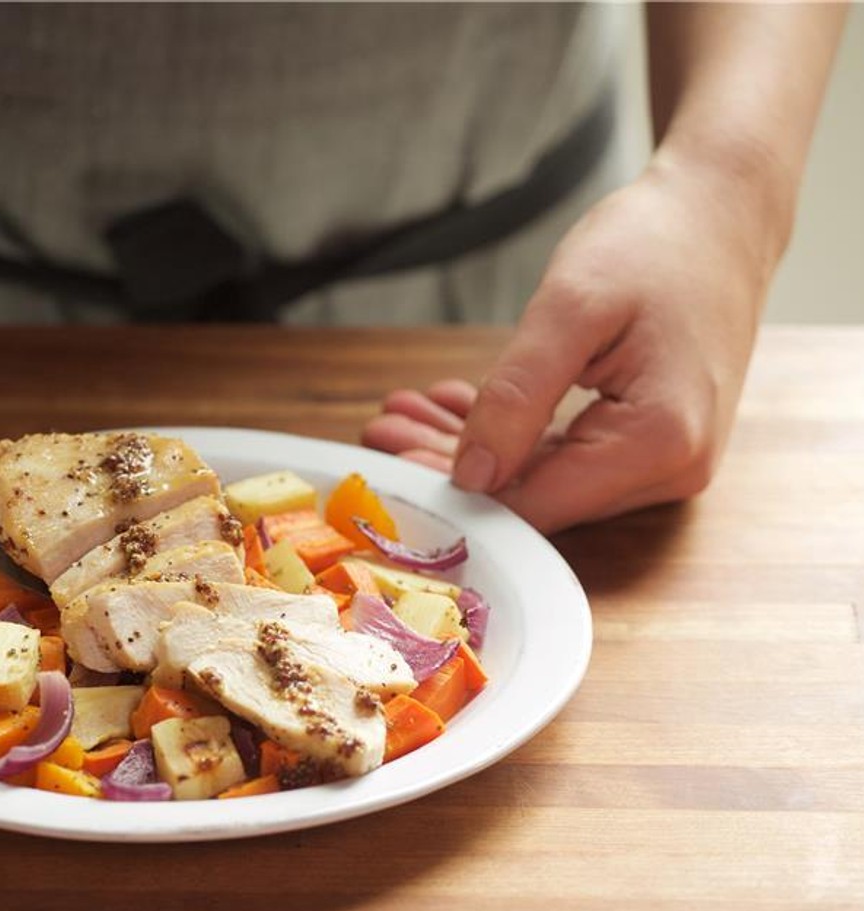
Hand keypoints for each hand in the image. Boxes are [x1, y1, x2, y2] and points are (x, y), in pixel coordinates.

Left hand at [363, 157, 777, 532]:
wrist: (721, 214)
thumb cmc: (656, 244)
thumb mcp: (570, 309)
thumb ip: (517, 397)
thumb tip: (470, 476)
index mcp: (659, 442)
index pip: (536, 505)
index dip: (456, 493)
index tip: (391, 462)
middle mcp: (671, 469)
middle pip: (535, 495)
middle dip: (450, 464)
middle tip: (379, 429)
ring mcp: (664, 461)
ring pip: (541, 476)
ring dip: (469, 448)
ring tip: (400, 414)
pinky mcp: (649, 443)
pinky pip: (563, 454)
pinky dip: (507, 433)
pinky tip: (451, 405)